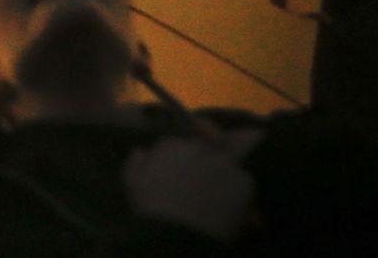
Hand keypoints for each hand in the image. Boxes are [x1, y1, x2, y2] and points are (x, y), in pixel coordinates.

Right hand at [122, 128, 264, 242]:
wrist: (177, 235)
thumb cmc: (150, 209)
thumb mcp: (133, 183)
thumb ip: (136, 162)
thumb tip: (140, 151)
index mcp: (172, 146)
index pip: (182, 143)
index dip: (185, 156)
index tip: (185, 170)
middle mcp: (200, 148)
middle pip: (211, 144)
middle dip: (213, 154)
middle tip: (208, 176)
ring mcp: (224, 163)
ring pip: (231, 163)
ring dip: (227, 173)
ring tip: (222, 192)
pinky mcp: (244, 182)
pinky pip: (244, 184)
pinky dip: (240, 194)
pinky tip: (231, 207)